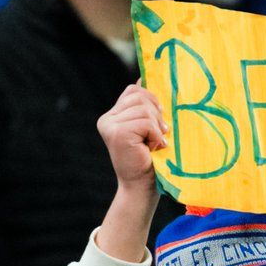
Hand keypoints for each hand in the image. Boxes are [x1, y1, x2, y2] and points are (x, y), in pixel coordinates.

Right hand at [94, 83, 169, 262]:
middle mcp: (107, 119)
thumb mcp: (149, 128)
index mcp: (112, 115)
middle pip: (139, 95)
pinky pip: (145, 121)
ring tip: (155, 143)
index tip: (158, 123)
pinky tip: (153, 148)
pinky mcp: (117, 133)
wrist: (143, 188)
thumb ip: (145, 107)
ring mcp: (109, 125)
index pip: (134, 91)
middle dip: (156, 114)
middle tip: (158, 135)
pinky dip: (155, 135)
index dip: (152, 101)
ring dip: (157, 127)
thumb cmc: (151, 160)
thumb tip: (145, 77)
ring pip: (144, 108)